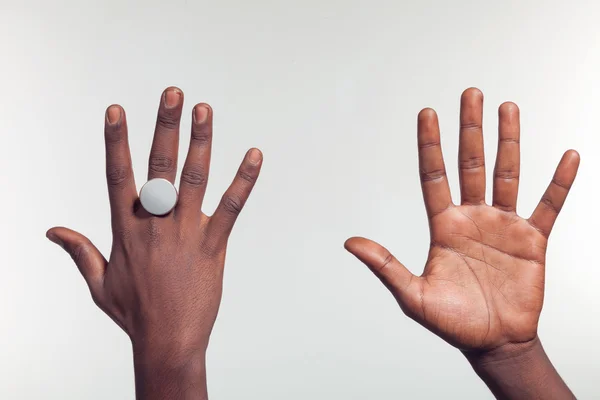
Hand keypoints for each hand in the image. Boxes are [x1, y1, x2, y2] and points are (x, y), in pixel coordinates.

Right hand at [46, 87, 262, 398]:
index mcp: (127, 229)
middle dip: (165, 127)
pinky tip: (254, 156)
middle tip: (173, 93)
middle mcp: (155, 224)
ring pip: (194, 180)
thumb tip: (52, 230)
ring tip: (204, 110)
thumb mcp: (99, 282)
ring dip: (200, 142)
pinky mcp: (214, 246)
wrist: (168, 341)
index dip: (116, 141)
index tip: (117, 110)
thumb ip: (79, 250)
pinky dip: (244, 181)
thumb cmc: (134, 313)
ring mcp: (186, 233)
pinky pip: (231, 209)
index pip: (117, 175)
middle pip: (158, 167)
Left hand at [345, 88, 578, 352]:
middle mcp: (472, 217)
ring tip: (508, 107)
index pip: (434, 176)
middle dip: (470, 129)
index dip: (430, 145)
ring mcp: (503, 225)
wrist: (493, 342)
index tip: (427, 113)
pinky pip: (549, 205)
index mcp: (443, 226)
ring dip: (508, 141)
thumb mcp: (412, 295)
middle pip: (470, 164)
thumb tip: (349, 242)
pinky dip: (558, 182)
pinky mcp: (532, 239)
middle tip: (470, 94)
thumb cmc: (452, 322)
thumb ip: (385, 265)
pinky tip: (567, 156)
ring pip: (506, 174)